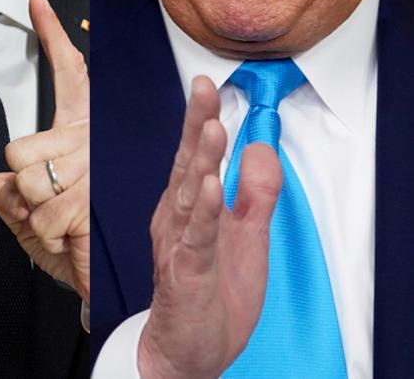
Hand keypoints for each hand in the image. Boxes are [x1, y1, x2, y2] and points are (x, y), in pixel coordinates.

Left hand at [0, 0, 89, 300]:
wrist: (117, 287)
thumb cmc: (75, 245)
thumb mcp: (29, 214)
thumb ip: (8, 191)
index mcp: (79, 135)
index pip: (68, 74)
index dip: (52, 35)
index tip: (36, 0)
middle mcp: (91, 145)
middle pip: (17, 148)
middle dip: (19, 186)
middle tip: (50, 206)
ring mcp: (94, 171)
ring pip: (23, 180)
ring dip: (31, 213)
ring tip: (62, 223)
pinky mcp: (92, 200)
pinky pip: (35, 213)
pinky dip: (41, 233)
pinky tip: (68, 237)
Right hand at [136, 78, 281, 378]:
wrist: (186, 351)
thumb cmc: (209, 297)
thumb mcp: (246, 238)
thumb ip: (255, 194)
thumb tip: (260, 149)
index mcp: (188, 209)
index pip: (195, 156)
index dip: (200, 119)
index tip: (206, 85)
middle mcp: (177, 220)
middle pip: (186, 164)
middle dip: (195, 124)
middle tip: (203, 89)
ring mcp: (179, 245)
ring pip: (189, 196)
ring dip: (199, 160)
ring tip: (211, 127)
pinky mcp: (186, 272)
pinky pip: (195, 238)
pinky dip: (202, 211)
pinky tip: (210, 187)